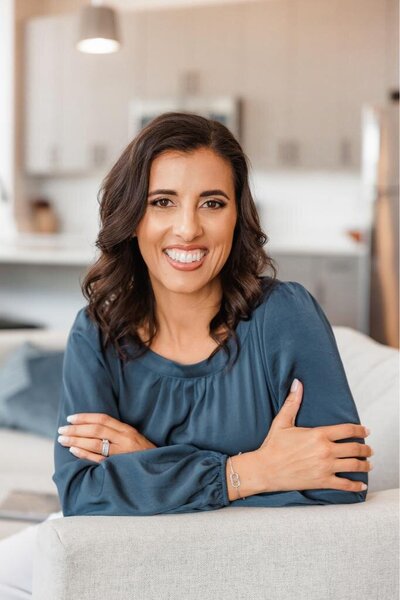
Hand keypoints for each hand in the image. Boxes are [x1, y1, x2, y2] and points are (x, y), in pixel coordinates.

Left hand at [57, 413, 157, 462]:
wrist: (159, 469)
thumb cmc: (143, 454)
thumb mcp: (133, 438)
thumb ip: (116, 433)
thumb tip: (92, 428)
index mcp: (127, 430)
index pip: (103, 419)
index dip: (85, 417)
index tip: (71, 417)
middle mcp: (124, 440)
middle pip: (96, 431)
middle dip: (76, 429)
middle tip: (62, 429)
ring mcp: (121, 454)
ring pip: (94, 444)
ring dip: (76, 440)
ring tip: (63, 439)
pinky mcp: (118, 467)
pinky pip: (98, 459)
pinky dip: (84, 454)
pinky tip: (73, 450)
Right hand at [253, 379, 373, 492]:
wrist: (265, 469)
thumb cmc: (273, 445)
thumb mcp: (282, 421)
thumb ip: (293, 402)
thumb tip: (297, 383)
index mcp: (318, 434)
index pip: (348, 430)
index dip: (360, 430)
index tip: (365, 431)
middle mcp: (325, 450)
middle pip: (355, 448)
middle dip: (365, 448)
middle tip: (369, 449)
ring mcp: (325, 467)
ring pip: (354, 466)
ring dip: (364, 464)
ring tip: (368, 464)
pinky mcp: (322, 482)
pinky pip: (345, 485)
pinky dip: (356, 485)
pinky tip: (361, 484)